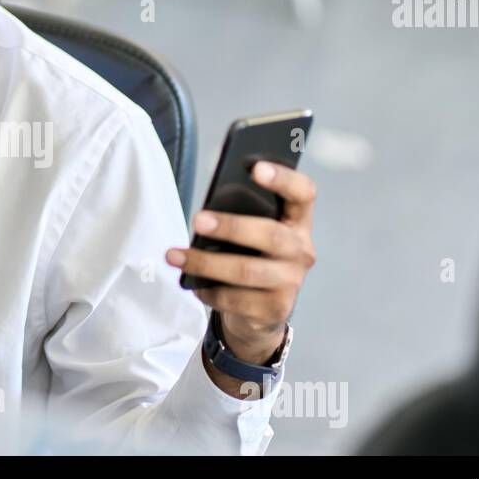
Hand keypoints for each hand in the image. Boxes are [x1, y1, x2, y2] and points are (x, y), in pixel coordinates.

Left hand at [167, 161, 316, 363]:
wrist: (260, 311)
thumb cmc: (250, 257)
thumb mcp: (251, 234)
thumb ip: (242, 217)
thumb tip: (207, 213)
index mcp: (297, 222)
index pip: (303, 194)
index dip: (284, 179)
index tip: (256, 167)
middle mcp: (301, 250)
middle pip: (270, 235)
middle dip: (231, 226)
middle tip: (197, 220)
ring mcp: (292, 282)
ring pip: (247, 270)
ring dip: (206, 262)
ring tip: (175, 255)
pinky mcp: (277, 309)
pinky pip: (236, 299)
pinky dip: (210, 291)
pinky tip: (194, 284)